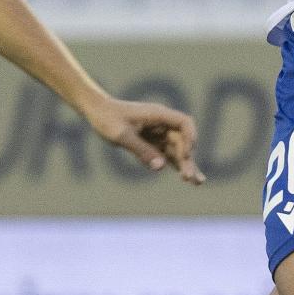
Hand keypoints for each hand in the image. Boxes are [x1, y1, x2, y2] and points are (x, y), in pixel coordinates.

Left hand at [85, 97, 203, 184]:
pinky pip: (166, 154)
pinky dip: (175, 165)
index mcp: (158, 115)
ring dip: (186, 165)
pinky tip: (185, 178)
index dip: (190, 138)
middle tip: (190, 179)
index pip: (184, 123)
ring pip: (177, 150)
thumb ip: (142, 151)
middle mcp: (162, 123)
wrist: (96, 111)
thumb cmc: (107, 119)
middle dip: (187, 160)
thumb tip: (160, 167)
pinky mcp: (152, 142)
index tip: (187, 154)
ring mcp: (158, 133)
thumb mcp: (122, 135)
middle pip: (182, 141)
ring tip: (197, 183)